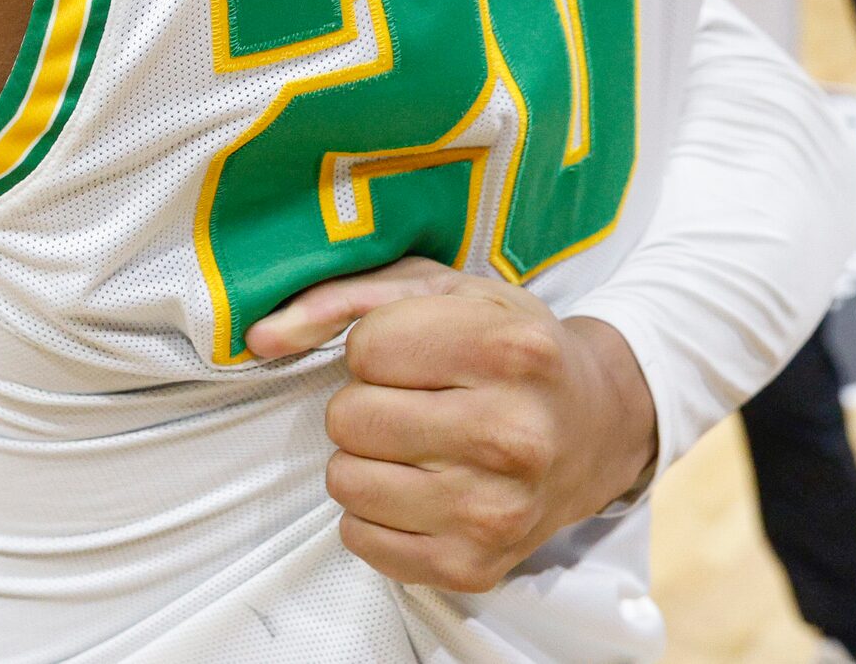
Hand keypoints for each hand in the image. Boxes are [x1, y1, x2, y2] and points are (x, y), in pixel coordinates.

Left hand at [246, 259, 656, 593]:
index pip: (368, 348)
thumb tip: (259, 339)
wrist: (596, 423)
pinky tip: (416, 484)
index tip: (412, 350)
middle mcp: (511, 434)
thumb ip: (340, 299)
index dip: (374, 345)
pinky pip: (361, 539)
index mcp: (507, 349)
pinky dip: (372, 510)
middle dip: (364, 401)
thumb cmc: (507, 344)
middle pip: (351, 418)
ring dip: (362, 457)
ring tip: (411, 441)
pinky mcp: (476, 565)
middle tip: (411, 398)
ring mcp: (497, 510)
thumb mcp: (439, 290)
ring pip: (346, 481)